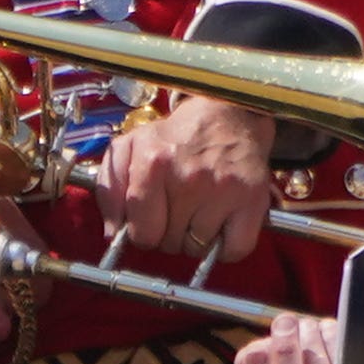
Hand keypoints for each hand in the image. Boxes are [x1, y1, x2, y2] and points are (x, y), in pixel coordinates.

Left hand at [90, 92, 274, 268]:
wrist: (229, 113)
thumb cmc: (177, 136)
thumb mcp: (131, 147)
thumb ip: (111, 188)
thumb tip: (113, 234)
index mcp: (153, 163)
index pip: (142, 233)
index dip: (145, 232)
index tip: (152, 219)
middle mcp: (189, 177)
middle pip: (169, 243)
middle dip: (170, 232)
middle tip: (178, 209)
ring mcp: (223, 189)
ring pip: (198, 248)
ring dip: (196, 238)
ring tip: (200, 210)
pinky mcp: (252, 198)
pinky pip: (235, 250)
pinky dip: (228, 246)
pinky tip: (223, 223)